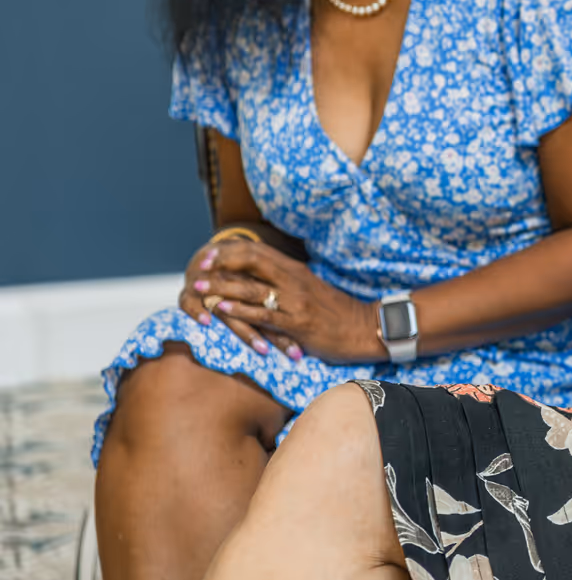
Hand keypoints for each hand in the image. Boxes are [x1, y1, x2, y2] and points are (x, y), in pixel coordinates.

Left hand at [183, 240, 384, 364]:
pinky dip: (239, 310)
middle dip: (221, 263)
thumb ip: (290, 283)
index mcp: (296, 271)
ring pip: (252, 288)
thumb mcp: (312, 291)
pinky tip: (221, 307)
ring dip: (222, 286)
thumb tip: (266, 281)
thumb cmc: (338, 313)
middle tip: (197, 266)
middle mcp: (294, 280)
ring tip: (198, 286)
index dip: (231, 251)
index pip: (259, 252)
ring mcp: (296, 301)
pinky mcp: (298, 323)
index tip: (210, 253)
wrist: (365, 328)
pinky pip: (263, 314)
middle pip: (252, 263)